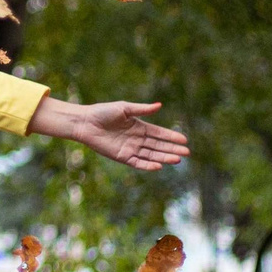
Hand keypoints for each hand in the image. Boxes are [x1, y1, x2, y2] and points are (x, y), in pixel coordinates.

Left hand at [26, 97, 190, 170]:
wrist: (85, 122)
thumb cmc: (103, 112)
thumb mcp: (125, 108)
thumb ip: (142, 109)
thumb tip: (159, 105)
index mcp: (139, 127)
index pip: (159, 133)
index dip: (171, 137)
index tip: (184, 140)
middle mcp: (137, 139)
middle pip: (158, 146)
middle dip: (172, 149)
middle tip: (186, 152)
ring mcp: (130, 149)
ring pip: (151, 155)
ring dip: (164, 157)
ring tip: (177, 159)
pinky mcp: (122, 157)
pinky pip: (137, 163)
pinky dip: (148, 165)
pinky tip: (159, 166)